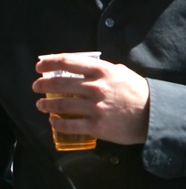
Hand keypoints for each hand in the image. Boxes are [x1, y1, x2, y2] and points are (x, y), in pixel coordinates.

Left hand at [33, 55, 149, 144]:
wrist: (151, 115)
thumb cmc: (136, 92)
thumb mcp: (120, 72)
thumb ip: (101, 70)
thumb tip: (82, 68)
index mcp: (101, 71)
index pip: (68, 62)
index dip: (50, 63)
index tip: (39, 67)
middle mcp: (95, 88)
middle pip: (60, 84)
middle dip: (43, 85)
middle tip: (36, 86)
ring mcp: (94, 108)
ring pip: (61, 105)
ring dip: (46, 104)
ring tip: (40, 105)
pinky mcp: (96, 126)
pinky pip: (70, 124)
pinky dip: (57, 122)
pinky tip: (53, 120)